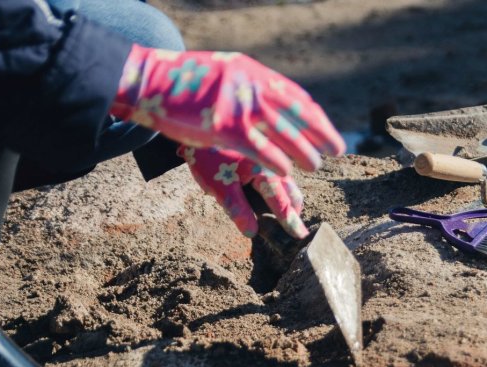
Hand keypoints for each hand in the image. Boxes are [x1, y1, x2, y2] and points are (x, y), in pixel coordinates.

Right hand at [111, 46, 345, 176]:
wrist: (148, 81)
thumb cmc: (180, 84)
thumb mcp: (219, 75)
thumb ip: (241, 85)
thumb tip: (260, 94)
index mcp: (251, 73)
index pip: (294, 96)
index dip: (315, 117)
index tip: (329, 132)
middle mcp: (251, 85)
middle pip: (296, 113)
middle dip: (320, 133)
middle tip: (337, 150)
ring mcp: (239, 104)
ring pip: (283, 131)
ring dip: (304, 150)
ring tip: (316, 166)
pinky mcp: (225, 126)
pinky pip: (260, 147)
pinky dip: (277, 161)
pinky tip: (288, 172)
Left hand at [179, 145, 307, 238]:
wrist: (198, 118)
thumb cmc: (206, 155)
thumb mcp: (218, 184)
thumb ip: (237, 208)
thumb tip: (252, 232)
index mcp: (263, 171)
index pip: (281, 202)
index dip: (290, 220)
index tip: (300, 235)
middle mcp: (273, 158)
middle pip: (290, 188)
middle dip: (295, 205)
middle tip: (297, 221)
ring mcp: (272, 148)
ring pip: (289, 172)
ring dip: (292, 189)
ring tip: (295, 202)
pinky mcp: (267, 139)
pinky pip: (284, 157)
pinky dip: (288, 169)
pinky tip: (285, 171)